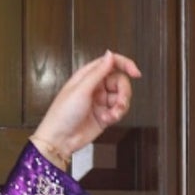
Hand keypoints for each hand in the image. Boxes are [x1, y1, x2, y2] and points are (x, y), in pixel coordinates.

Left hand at [32, 50, 140, 164]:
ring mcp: (100, 102)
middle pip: (120, 81)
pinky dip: (116, 115)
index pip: (111, 63)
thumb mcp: (82, 89)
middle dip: (124, 92)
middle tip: (121, 103)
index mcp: (88, 76)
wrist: (60, 140)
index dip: (125, 65)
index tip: (135, 73)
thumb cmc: (63, 113)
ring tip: (112, 115)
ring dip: (120, 106)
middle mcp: (95, 87)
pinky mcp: (104, 116)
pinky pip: (118, 111)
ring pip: (121, 97)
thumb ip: (98, 71)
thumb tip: (110, 55)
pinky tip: (107, 120)